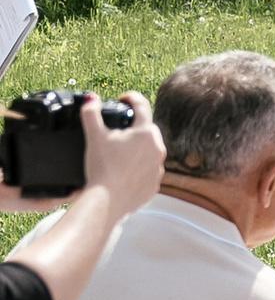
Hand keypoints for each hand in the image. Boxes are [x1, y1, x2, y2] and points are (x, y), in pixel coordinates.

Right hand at [85, 97, 165, 223]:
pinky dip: (138, 168)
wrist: (106, 202)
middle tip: (119, 129)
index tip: (124, 98)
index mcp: (146, 133)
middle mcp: (158, 149)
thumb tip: (90, 98)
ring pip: (150, 151)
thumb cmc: (102, 168)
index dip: (131, 98)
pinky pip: (148, 171)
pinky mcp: (153, 185)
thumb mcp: (94, 136)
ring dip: (138, 149)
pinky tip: (124, 171)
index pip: (142, 106)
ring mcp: (158, 169)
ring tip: (120, 152)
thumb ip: (91, 113)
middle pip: (148, 129)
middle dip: (135, 126)